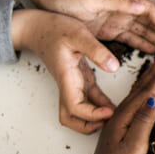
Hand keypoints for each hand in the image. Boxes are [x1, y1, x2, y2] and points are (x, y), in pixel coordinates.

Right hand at [11, 9, 119, 133]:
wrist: (38, 26)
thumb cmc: (54, 29)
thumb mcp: (78, 34)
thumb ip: (96, 50)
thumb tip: (114, 67)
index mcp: (66, 78)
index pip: (75, 108)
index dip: (92, 115)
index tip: (109, 112)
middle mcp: (68, 85)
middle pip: (72, 118)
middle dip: (89, 126)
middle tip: (111, 121)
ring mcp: (72, 84)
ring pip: (79, 111)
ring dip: (94, 118)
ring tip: (116, 115)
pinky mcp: (78, 79)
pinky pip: (89, 98)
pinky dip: (100, 104)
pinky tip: (115, 103)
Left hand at [22, 0, 154, 53]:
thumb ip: (117, 2)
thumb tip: (141, 6)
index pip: (148, 10)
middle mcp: (121, 9)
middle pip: (148, 22)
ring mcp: (114, 20)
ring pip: (140, 31)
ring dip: (154, 40)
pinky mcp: (106, 30)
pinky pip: (128, 38)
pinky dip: (140, 44)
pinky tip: (150, 52)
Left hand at [84, 57, 154, 153]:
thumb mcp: (134, 145)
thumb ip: (143, 121)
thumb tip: (154, 99)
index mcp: (124, 118)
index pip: (145, 94)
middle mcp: (119, 117)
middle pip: (139, 91)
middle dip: (153, 75)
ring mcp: (118, 123)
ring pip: (135, 97)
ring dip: (147, 83)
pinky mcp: (120, 130)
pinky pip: (133, 106)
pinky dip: (141, 95)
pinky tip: (144, 96)